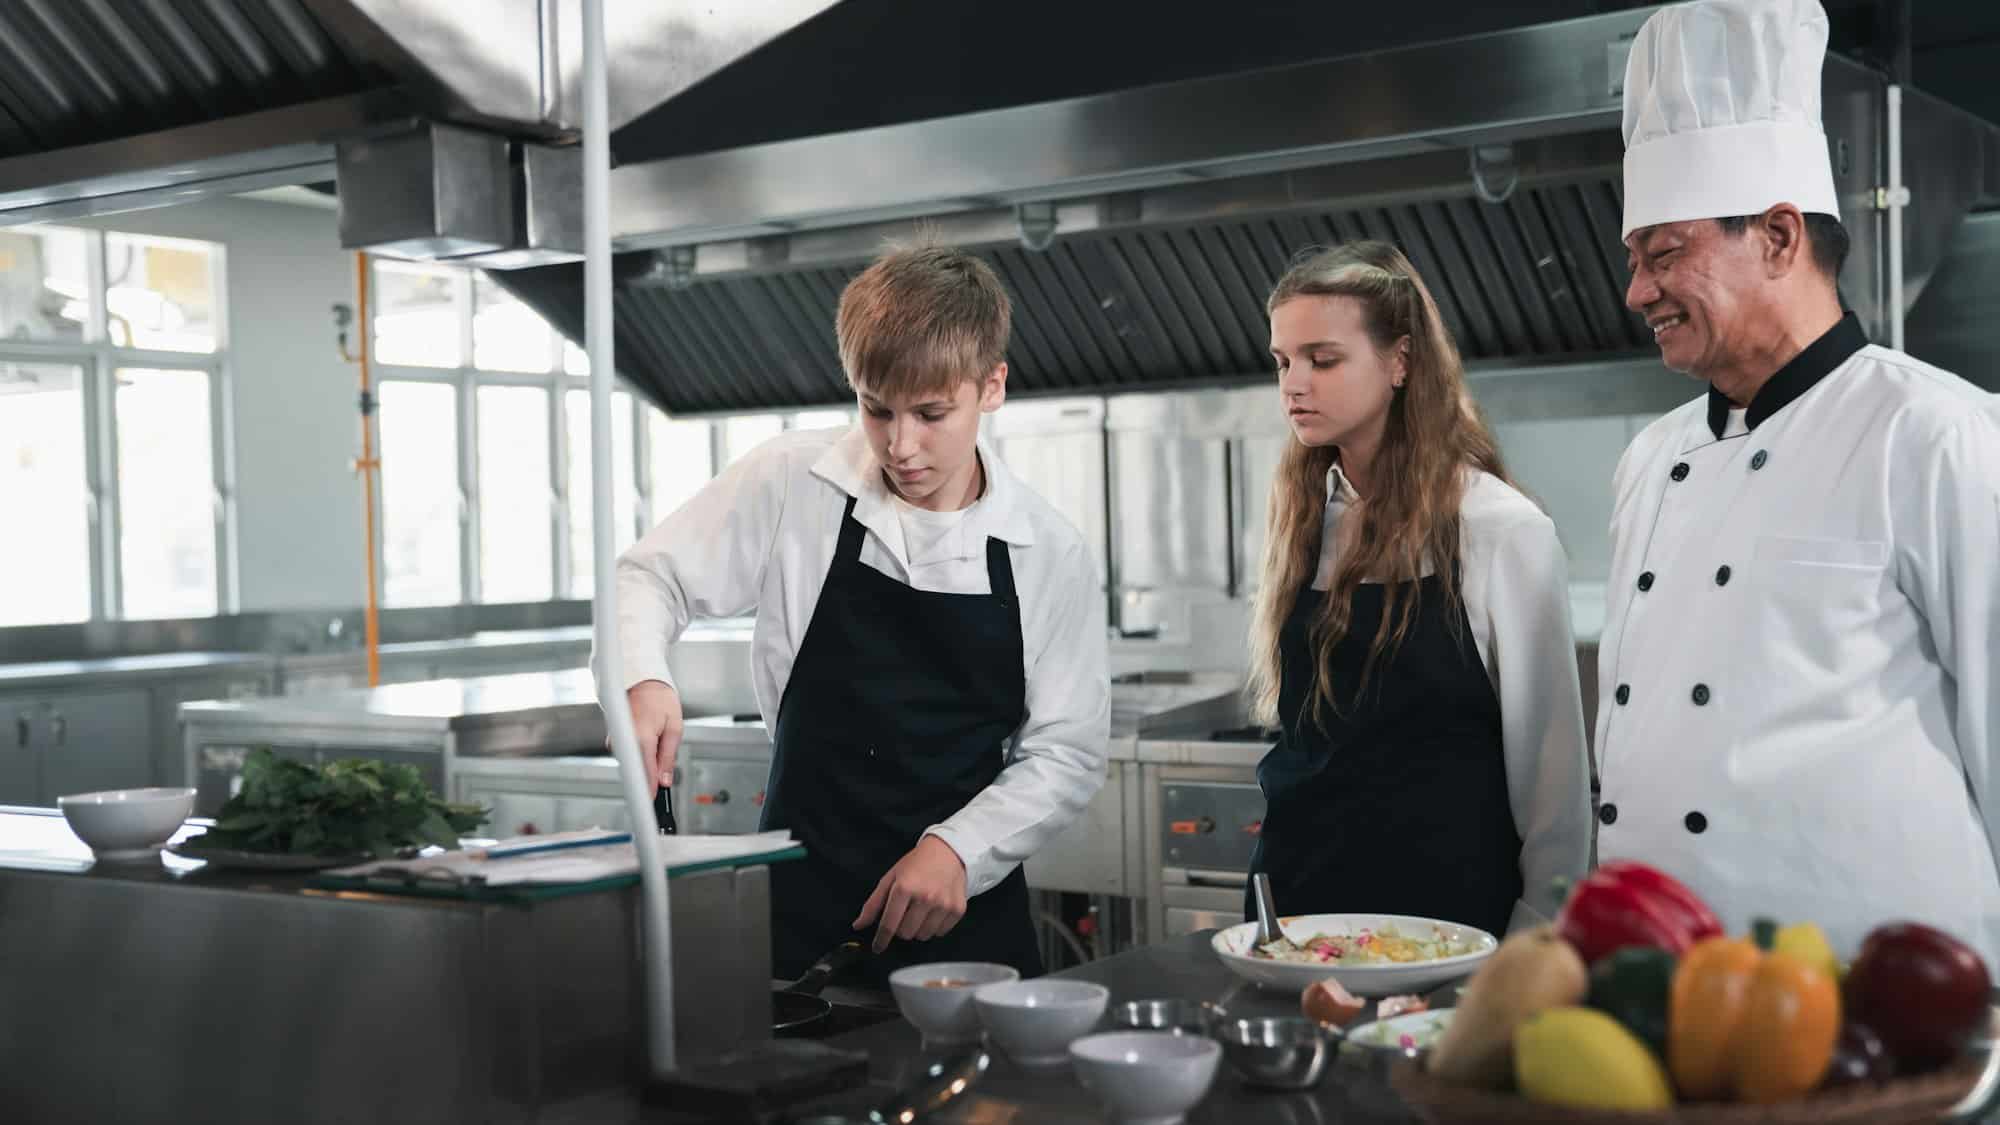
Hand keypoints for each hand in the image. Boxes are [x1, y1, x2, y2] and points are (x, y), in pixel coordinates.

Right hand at [620, 680, 682, 790]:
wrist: (642, 683)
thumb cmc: (660, 700)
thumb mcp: (674, 728)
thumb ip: (668, 757)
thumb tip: (664, 781)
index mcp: (641, 737)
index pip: (644, 773)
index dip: (649, 790)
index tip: (652, 801)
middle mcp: (623, 741)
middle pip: (636, 772)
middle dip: (651, 777)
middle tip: (664, 772)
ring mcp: (615, 742)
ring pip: (632, 766)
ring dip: (646, 765)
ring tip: (658, 744)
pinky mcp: (613, 743)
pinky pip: (628, 759)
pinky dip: (640, 758)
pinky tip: (649, 745)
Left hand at [853, 836, 967, 953]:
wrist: (948, 852)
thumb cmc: (916, 864)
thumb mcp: (890, 878)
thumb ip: (873, 904)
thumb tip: (859, 925)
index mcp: (904, 887)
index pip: (889, 924)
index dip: (881, 939)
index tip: (878, 947)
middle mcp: (925, 897)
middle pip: (905, 934)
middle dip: (901, 928)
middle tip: (904, 913)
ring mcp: (943, 904)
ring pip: (923, 936)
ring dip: (918, 929)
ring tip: (920, 911)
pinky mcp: (957, 910)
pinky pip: (940, 933)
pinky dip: (934, 927)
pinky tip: (934, 911)